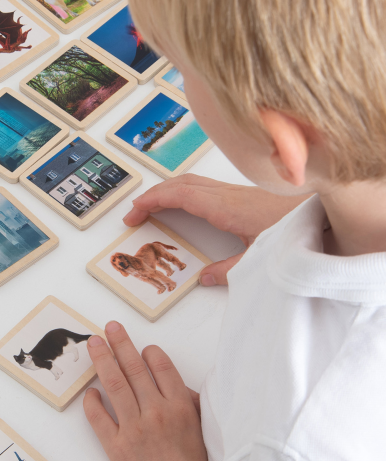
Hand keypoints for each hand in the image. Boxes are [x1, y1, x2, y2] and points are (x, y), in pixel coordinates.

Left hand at [84, 322, 225, 460]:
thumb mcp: (202, 433)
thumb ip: (187, 406)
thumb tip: (175, 387)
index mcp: (181, 407)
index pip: (162, 367)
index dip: (149, 352)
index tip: (142, 345)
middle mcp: (157, 413)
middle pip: (135, 368)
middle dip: (121, 343)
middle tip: (109, 327)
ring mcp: (135, 429)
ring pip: (114, 384)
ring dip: (103, 360)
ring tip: (94, 344)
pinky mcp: (117, 448)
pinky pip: (99, 418)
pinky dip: (92, 403)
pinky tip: (89, 392)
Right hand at [122, 174, 309, 284]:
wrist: (325, 214)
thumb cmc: (296, 230)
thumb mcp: (260, 259)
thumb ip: (229, 270)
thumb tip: (204, 278)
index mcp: (225, 207)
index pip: (179, 196)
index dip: (152, 201)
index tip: (134, 212)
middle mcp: (227, 193)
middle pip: (179, 184)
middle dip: (152, 195)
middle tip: (134, 214)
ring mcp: (234, 190)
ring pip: (190, 181)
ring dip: (167, 190)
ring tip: (152, 206)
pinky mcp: (242, 193)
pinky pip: (202, 185)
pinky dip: (183, 190)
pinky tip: (183, 202)